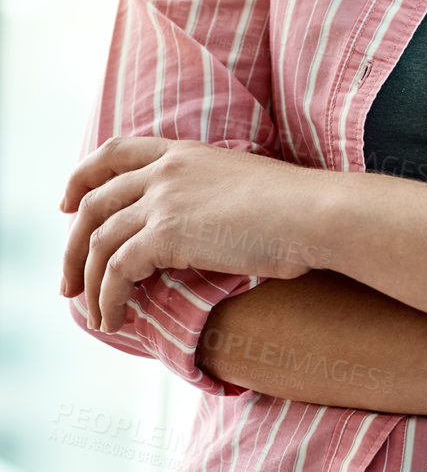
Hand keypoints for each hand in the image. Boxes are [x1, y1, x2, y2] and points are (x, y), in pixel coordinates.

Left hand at [59, 137, 335, 333]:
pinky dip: (107, 299)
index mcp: (184, 152)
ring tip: (95, 315)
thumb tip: (197, 231)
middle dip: (72, 246)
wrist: (315, 213)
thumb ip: (208, 196)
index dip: (82, 177)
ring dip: (87, 284)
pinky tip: (115, 319)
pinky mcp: (166, 234)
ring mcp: (164, 199)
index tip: (67, 203)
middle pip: (93, 203)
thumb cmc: (297, 209)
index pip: (114, 152)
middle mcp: (166, 170)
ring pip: (98, 242)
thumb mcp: (243, 186)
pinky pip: (116, 272)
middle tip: (68, 282)